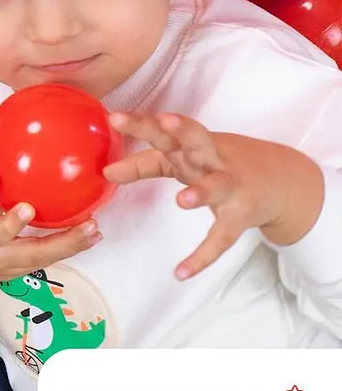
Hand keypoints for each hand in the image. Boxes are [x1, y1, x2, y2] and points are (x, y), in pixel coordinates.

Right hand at [0, 161, 102, 303]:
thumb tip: (14, 129)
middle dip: (11, 225)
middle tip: (28, 209)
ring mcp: (0, 261)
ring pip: (32, 255)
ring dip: (63, 242)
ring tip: (89, 228)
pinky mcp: (20, 271)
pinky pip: (48, 259)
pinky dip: (72, 247)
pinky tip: (94, 234)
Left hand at [104, 111, 323, 278]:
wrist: (283, 181)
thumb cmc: (221, 164)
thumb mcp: (186, 158)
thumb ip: (146, 163)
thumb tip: (107, 172)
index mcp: (194, 146)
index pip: (165, 131)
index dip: (141, 124)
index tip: (115, 117)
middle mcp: (212, 160)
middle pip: (197, 141)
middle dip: (182, 131)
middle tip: (164, 122)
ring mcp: (230, 187)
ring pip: (216, 186)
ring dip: (201, 192)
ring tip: (183, 200)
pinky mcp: (240, 217)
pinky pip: (220, 238)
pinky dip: (203, 257)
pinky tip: (181, 273)